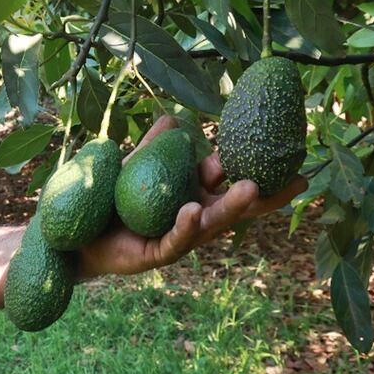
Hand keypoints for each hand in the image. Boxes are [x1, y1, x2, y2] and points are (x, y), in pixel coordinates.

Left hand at [77, 116, 306, 278]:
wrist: (76, 235)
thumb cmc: (108, 201)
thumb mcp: (133, 169)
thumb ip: (153, 148)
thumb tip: (172, 119)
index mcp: (194, 196)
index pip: (230, 182)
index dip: (256, 170)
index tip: (285, 155)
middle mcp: (193, 219)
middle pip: (236, 208)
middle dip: (267, 196)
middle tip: (297, 180)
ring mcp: (178, 238)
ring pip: (212, 224)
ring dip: (232, 206)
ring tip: (251, 188)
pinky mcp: (157, 254)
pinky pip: (176, 239)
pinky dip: (185, 224)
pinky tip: (193, 209)